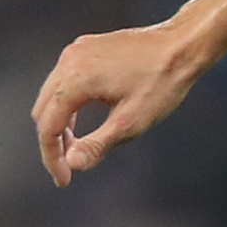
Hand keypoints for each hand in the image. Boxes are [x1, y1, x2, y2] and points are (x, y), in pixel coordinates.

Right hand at [29, 23, 203, 185]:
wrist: (182, 46)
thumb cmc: (162, 83)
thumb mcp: (131, 122)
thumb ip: (97, 144)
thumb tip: (71, 163)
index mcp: (76, 79)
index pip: (48, 127)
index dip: (52, 158)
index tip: (63, 180)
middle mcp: (69, 61)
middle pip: (44, 110)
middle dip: (53, 142)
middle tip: (70, 166)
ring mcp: (76, 51)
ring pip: (52, 95)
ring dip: (60, 123)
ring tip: (78, 147)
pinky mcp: (86, 48)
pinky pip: (65, 81)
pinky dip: (69, 103)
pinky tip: (84, 119)